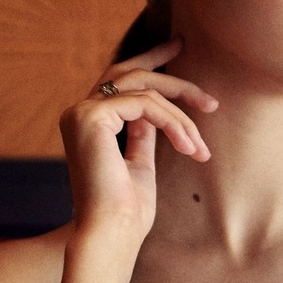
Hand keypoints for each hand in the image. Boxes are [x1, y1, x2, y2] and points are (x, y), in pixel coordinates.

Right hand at [60, 38, 214, 247]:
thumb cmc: (127, 212)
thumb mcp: (140, 164)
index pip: (120, 81)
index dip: (151, 62)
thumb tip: (157, 114)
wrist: (112, 234)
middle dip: (168, 69)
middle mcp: (79, 113)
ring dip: (181, 115)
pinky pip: (145, 105)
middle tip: (203, 84)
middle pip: (129, 73)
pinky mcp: (91, 117)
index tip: (179, 48)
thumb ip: (143, 135)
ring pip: (144, 90)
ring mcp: (82, 113)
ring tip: (200, 145)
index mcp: (88, 123)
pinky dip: (173, 122)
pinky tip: (188, 146)